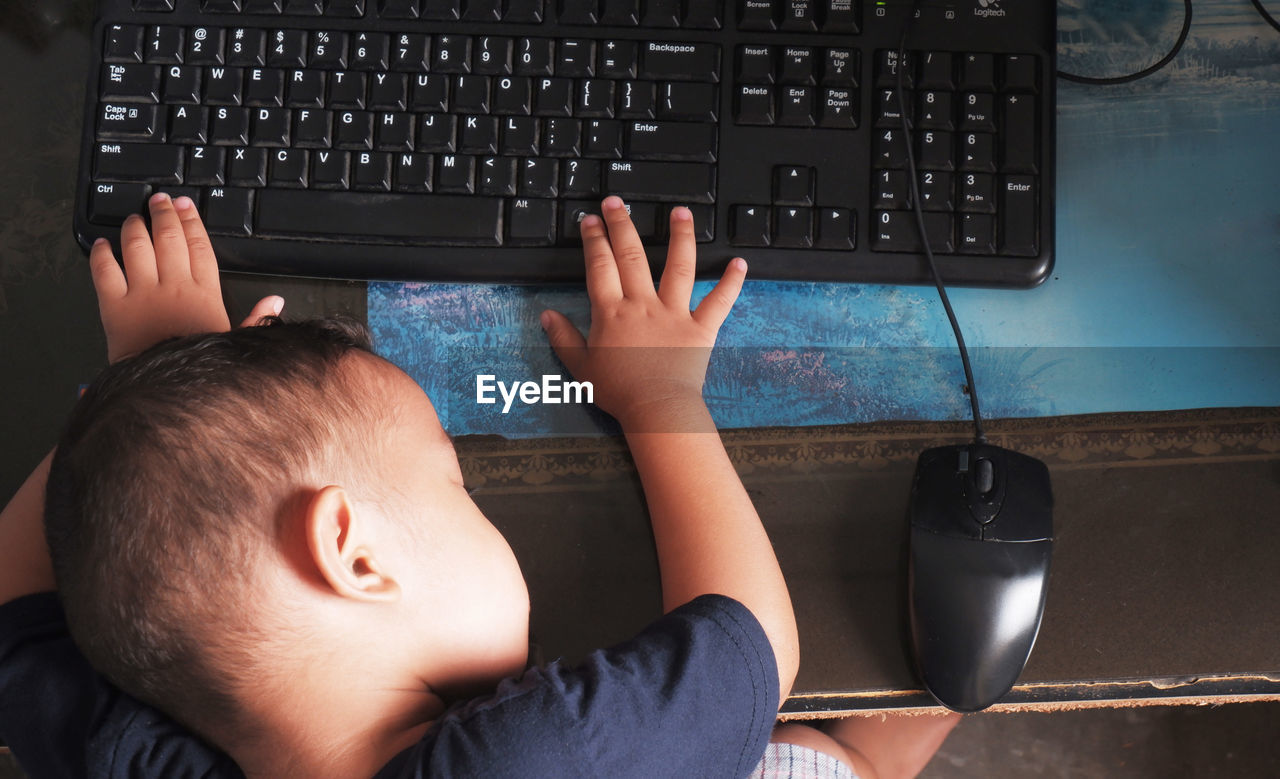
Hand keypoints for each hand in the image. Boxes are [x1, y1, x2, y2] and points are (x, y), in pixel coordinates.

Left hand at [89, 193, 281, 362]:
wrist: (169, 391)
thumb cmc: (203, 370)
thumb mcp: (237, 343)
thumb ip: (258, 319)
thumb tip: (277, 301)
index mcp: (204, 294)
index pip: (200, 246)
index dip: (192, 222)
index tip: (187, 206)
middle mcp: (174, 286)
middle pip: (169, 238)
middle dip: (163, 213)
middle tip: (159, 200)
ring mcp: (143, 294)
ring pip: (137, 247)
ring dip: (134, 227)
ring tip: (134, 218)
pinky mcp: (115, 306)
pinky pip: (104, 271)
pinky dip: (101, 254)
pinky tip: (101, 245)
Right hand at [540, 196, 745, 428]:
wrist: (656, 408)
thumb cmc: (619, 392)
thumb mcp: (581, 367)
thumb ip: (563, 338)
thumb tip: (546, 316)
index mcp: (611, 313)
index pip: (600, 267)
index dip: (594, 240)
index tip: (591, 221)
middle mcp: (643, 305)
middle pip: (632, 256)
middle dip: (622, 225)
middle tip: (616, 203)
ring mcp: (674, 314)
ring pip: (679, 267)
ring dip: (680, 237)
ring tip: (681, 212)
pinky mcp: (700, 328)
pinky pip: (719, 301)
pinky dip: (731, 282)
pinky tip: (739, 262)